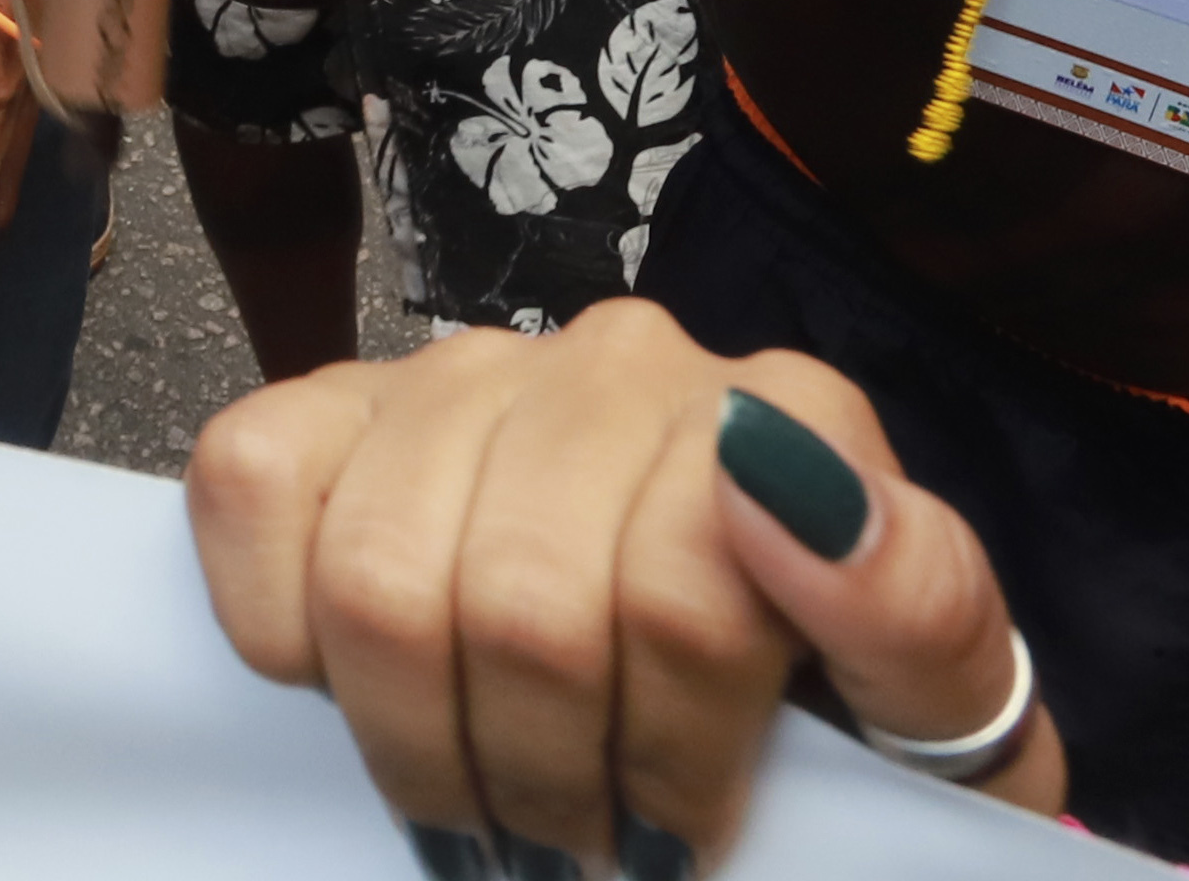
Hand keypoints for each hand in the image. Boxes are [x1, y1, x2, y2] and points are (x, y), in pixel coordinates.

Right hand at [191, 309, 1060, 865]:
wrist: (753, 712)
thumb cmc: (843, 731)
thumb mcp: (935, 719)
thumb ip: (915, 605)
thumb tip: (781, 476)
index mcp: (789, 412)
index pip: (680, 602)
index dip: (668, 766)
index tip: (684, 839)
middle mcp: (625, 358)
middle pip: (523, 607)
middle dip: (547, 781)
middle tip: (579, 853)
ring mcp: (470, 370)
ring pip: (382, 576)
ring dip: (426, 746)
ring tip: (488, 805)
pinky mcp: (337, 401)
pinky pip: (253, 482)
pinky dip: (284, 629)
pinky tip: (361, 690)